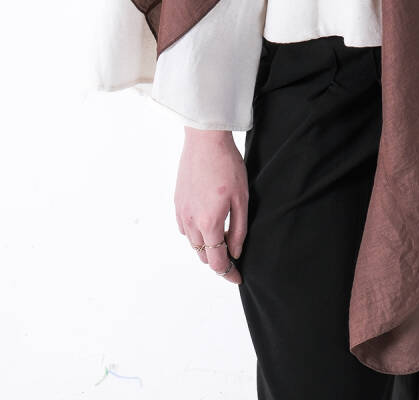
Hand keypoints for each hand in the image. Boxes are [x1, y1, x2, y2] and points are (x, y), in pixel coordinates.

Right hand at [174, 128, 248, 284]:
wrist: (205, 140)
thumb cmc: (227, 166)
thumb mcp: (241, 199)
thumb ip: (238, 229)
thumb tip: (235, 253)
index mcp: (209, 223)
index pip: (216, 261)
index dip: (228, 273)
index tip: (238, 277)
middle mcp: (190, 222)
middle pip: (203, 255)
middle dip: (218, 260)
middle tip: (233, 256)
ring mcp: (181, 212)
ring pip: (192, 243)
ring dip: (207, 247)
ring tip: (222, 237)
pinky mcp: (177, 203)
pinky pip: (184, 229)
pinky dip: (195, 233)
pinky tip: (207, 222)